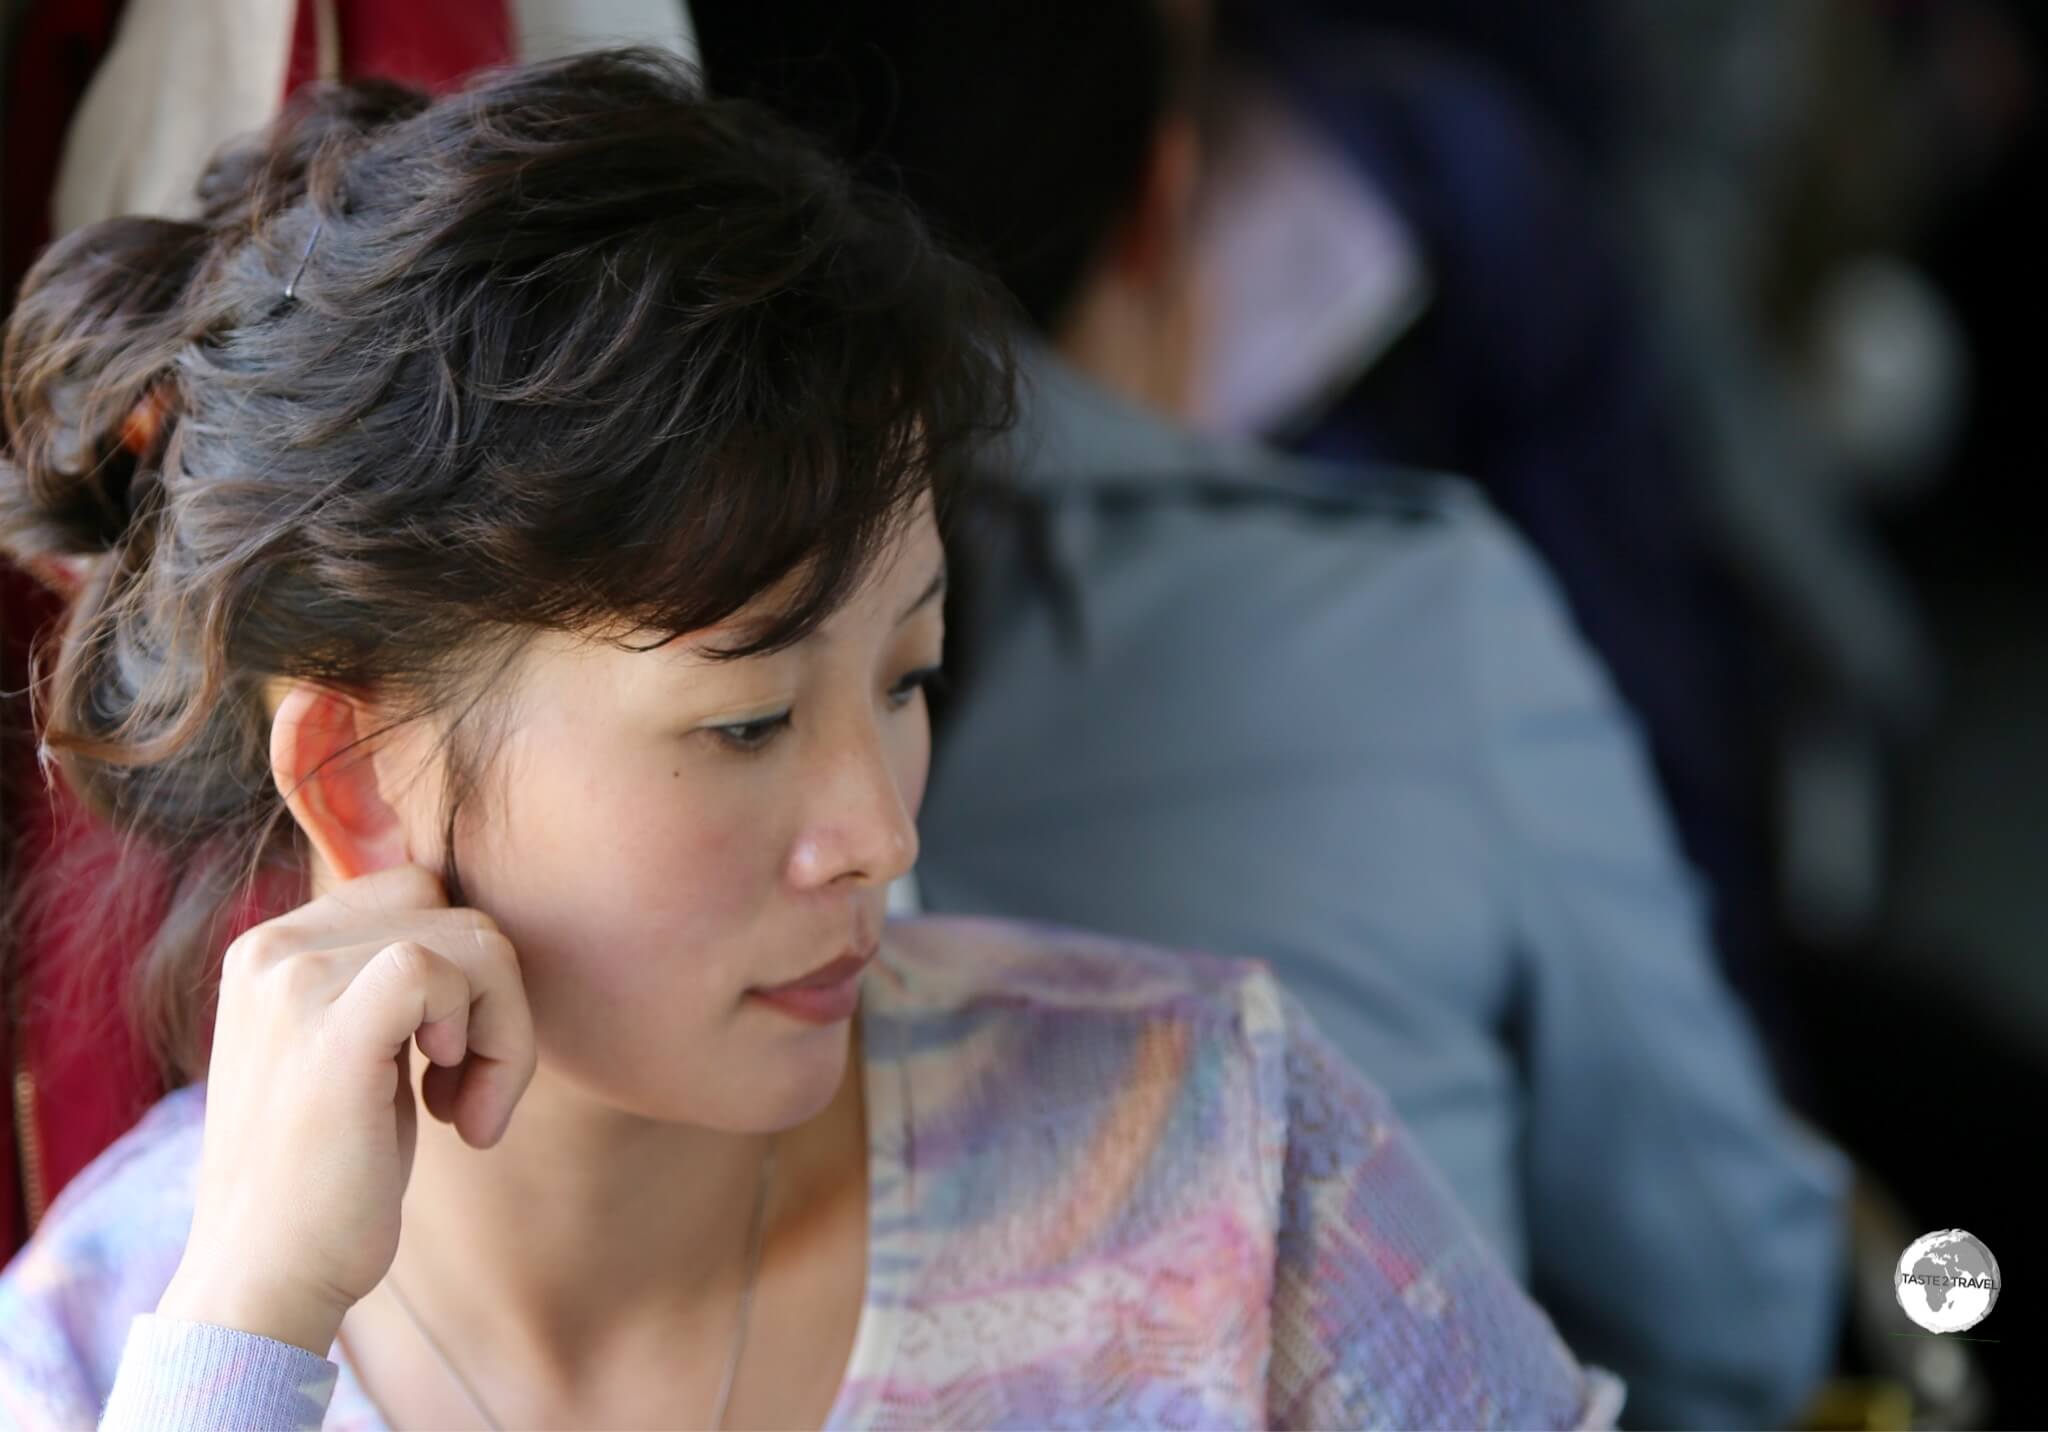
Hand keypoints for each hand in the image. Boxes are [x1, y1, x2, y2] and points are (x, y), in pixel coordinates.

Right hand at [157, 863, 536, 1354]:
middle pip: (458, 912)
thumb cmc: (325, 1176)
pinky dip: (488, 1041)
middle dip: (496, 1004)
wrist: (264, 1277)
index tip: (451, 1055)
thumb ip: (392, 982)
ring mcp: (295, 982)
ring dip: (504, 1035)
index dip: (465, 968)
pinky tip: (455, 1113)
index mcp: (275, 947)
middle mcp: (276, 947)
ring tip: (465, 1114)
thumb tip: (481, 931)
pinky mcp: (330, 1031)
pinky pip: (447, 971)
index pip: (418, 891)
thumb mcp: (356, 1051)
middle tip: (468, 1095)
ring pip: (476, 943)